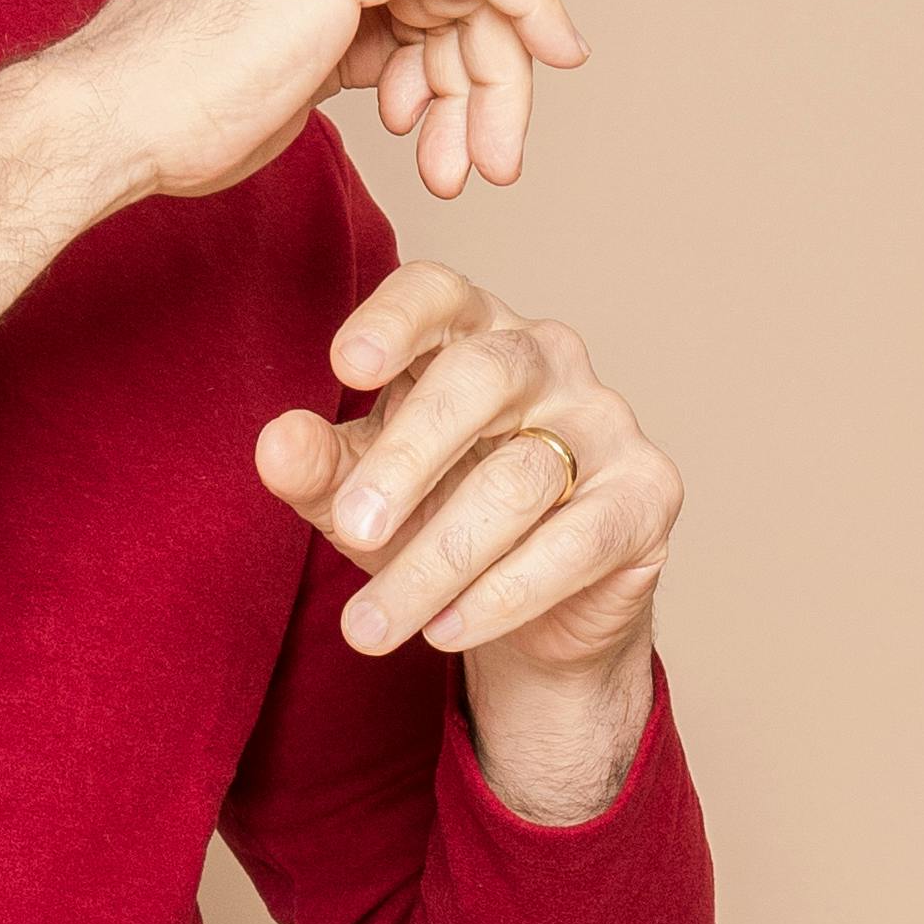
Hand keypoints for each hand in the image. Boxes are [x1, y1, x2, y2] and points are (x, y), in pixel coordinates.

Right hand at [63, 0, 583, 213]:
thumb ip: (354, 45)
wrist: (112, 121)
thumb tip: (411, 65)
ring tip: (456, 170)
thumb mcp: (291, 68)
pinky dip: (526, 8)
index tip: (489, 123)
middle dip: (481, 80)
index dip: (464, 52)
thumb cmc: (179, 116)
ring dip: (487, 86)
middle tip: (483, 167)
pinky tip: (553, 58)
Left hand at [259, 262, 679, 824]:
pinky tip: (446, 630)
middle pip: (481, 379)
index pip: (437, 293)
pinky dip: (504, 594)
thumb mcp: (359, 496)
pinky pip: (577, 540)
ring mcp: (606, 421)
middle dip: (408, 460)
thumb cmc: (438, 518)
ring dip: (437, 561)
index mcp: (469, 331)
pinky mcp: (648, 493)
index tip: (344, 368)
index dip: (394, 321)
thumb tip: (275, 444)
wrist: (536, 612)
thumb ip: (317, 468)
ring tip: (371, 625)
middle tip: (351, 530)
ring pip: (520, 479)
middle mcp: (546, 358)